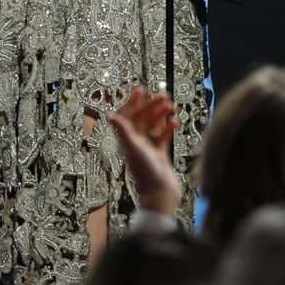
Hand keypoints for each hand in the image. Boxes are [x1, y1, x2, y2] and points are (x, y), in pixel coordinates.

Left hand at [106, 85, 181, 216]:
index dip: (133, 102)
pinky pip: (162, 137)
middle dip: (151, 105)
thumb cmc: (147, 174)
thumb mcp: (134, 149)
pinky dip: (168, 128)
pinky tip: (175, 122)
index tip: (141, 89)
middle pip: (142, 119)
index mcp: (128, 141)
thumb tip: (109, 115)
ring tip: (170, 105)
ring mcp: (148, 149)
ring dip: (160, 115)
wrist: (161, 195)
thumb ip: (123, 131)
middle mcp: (136, 144)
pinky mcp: (159, 155)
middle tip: (162, 94)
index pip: (128, 116)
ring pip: (153, 126)